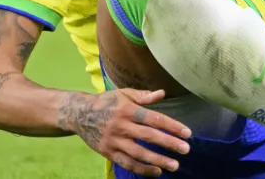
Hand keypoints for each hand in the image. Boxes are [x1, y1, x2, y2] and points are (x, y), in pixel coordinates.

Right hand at [58, 89, 191, 176]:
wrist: (78, 113)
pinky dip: (142, 169)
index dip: (172, 126)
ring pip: (138, 153)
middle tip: (185, 149)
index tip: (187, 133)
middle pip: (148, 136)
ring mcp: (114, 140)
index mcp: (128, 110)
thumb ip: (143, 96)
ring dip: (157, 160)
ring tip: (174, 165)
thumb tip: (162, 93)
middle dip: (168, 144)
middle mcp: (121, 126)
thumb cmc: (105, 102)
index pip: (154, 119)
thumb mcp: (124, 94)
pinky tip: (156, 172)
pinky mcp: (108, 152)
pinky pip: (126, 163)